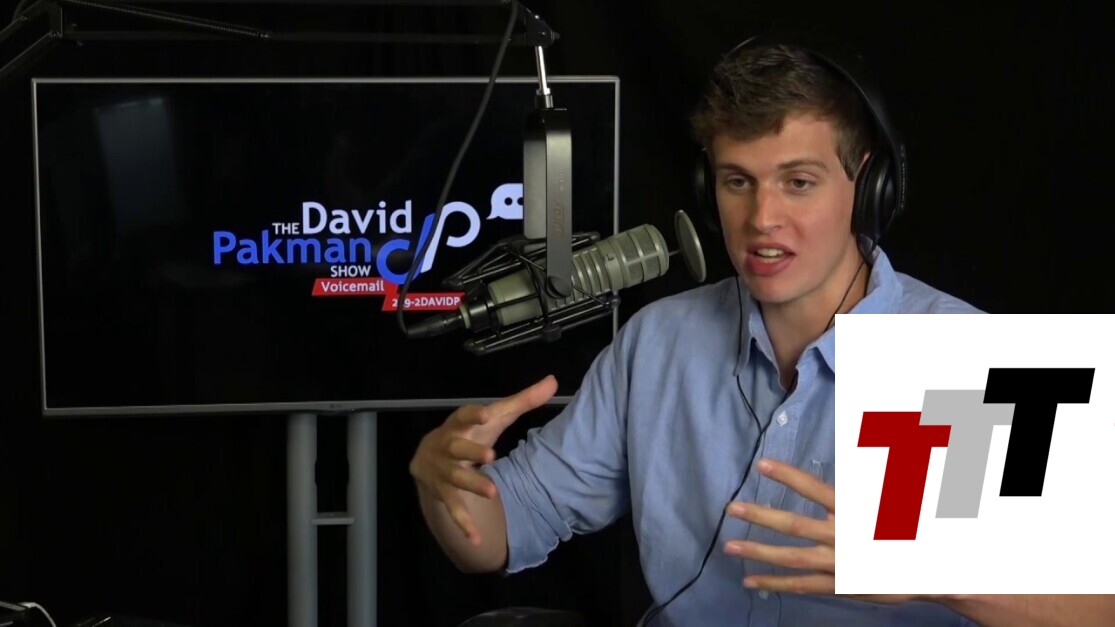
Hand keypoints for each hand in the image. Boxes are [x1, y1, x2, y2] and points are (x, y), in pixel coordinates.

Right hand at [409, 375, 557, 544]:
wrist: (427, 456)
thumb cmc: (470, 431)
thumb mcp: (494, 416)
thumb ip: (522, 400)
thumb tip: (553, 380)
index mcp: (459, 423)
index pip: (466, 415)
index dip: (475, 414)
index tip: (489, 413)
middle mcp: (447, 445)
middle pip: (457, 449)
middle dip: (472, 453)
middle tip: (492, 457)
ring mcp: (443, 471)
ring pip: (456, 479)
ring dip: (473, 486)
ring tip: (493, 493)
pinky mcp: (442, 492)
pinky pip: (453, 509)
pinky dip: (464, 525)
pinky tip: (477, 540)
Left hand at [724, 458, 919, 604]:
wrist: (931, 572)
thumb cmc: (906, 528)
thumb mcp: (892, 498)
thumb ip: (871, 476)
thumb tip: (870, 440)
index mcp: (854, 512)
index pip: (815, 490)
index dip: (789, 476)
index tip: (762, 464)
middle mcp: (842, 538)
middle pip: (795, 526)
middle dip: (761, 517)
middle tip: (731, 509)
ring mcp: (838, 564)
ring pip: (792, 559)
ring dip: (759, 553)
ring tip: (729, 547)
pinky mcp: (837, 585)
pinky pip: (801, 585)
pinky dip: (775, 583)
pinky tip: (750, 580)